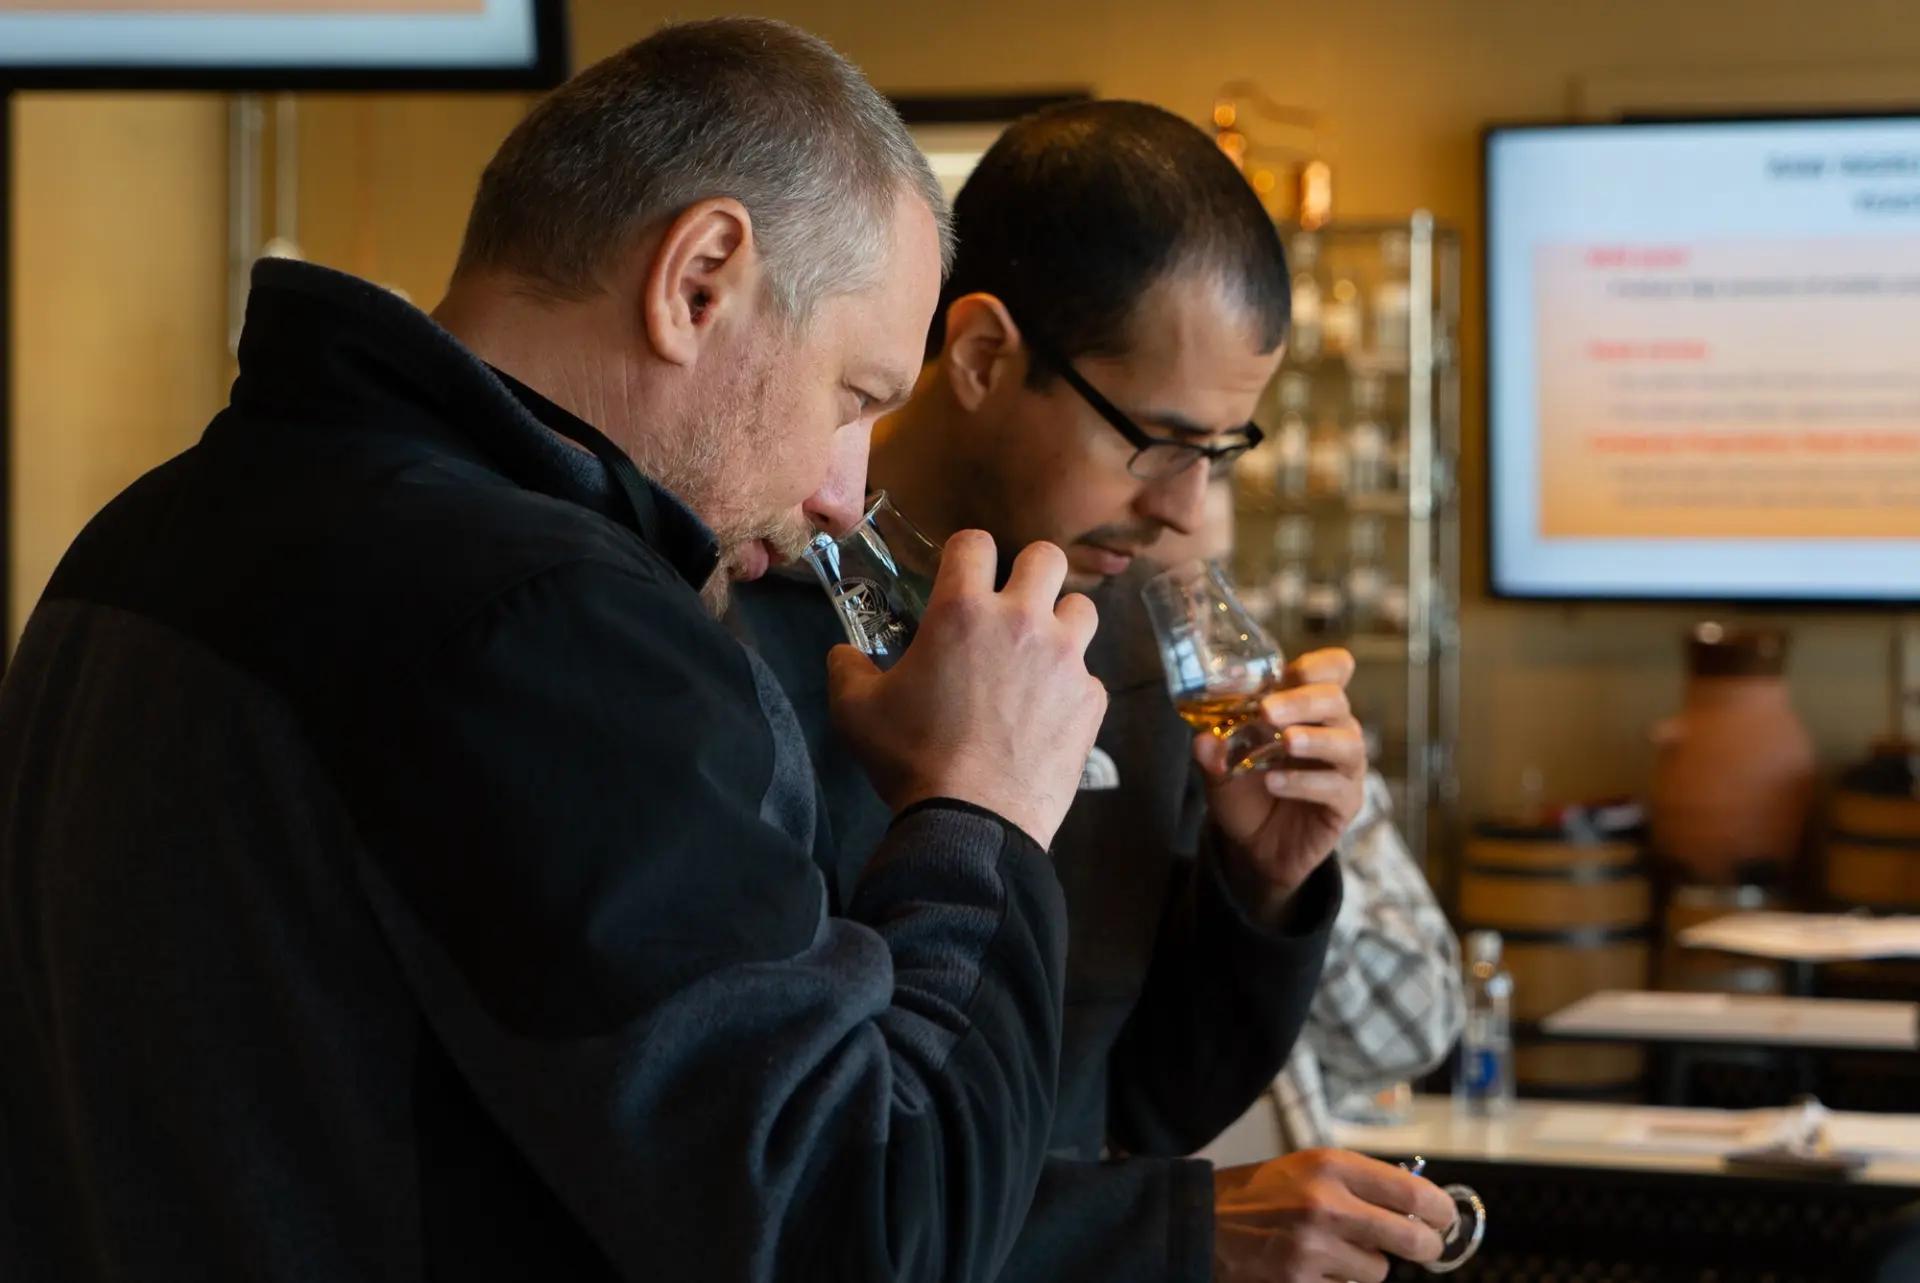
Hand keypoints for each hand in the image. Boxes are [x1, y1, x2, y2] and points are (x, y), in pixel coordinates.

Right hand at [828, 530, 1106, 848]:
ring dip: (1062, 623)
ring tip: (1040, 655)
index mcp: (963, 611)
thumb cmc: (911, 759)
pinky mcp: (1091, 700)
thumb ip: (847, 670)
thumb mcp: (856, 712)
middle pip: (1047, 557)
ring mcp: (1066, 659)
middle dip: (1029, 573)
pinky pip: (1088, 676)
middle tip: (1010, 607)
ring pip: (1083, 609)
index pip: (974, 542)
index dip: (964, 555)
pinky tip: (1046, 715)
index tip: (959, 580)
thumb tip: (843, 653)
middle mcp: (1023, 621)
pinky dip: (1070, 688)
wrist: (974, 821)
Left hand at [1195, 649, 1365, 922]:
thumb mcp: (1219, 766)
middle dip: (1301, 701)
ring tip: (1284, 744)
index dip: (1318, 666)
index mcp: (1306, 707)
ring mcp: (1344, 766)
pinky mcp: (1345, 802)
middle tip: (1267, 711)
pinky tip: (1275, 784)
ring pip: (1347, 742)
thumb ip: (1212, 749)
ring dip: (1314, 739)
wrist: (1253, 846)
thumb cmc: (1244, 790)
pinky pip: (1335, 787)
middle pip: (1335, 700)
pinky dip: (1304, 782)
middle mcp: (1333, 729)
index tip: (1286, 672)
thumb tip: (1202, 738)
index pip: (1333, 670)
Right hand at [1213, 1149, 1451, 1282]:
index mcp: (1329, 1166)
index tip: (1444, 1218)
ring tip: (1334, 1252)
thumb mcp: (1307, 1167)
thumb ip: (1358, 1183)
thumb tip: (1416, 1206)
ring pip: (1378, 1272)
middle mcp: (1326, 1205)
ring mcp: (1313, 1250)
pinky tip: (1313, 1268)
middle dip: (1425, 1248)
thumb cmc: (1258, 1193)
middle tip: (1424, 1248)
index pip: (1411, 1192)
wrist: (1200, 1222)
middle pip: (1410, 1240)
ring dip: (1366, 1267)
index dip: (1439, 1211)